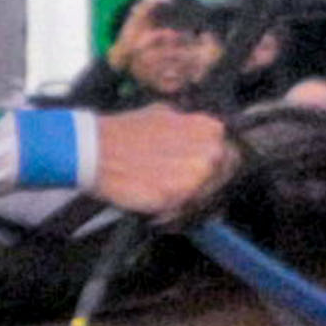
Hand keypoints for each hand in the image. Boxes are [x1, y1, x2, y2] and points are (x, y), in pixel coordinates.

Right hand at [84, 104, 234, 218]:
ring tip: (161, 192)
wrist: (96, 150)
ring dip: (185, 200)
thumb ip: (187, 125)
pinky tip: (153, 201)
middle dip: (203, 183)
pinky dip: (169, 212)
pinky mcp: (175, 199)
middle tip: (179, 185)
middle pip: (219, 178)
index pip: (229, 153)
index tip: (201, 171)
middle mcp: (208, 153)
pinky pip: (181, 212)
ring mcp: (194, 178)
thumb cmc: (124, 132)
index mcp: (209, 129)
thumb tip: (193, 134)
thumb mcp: (164, 113)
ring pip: (201, 198)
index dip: (214, 165)